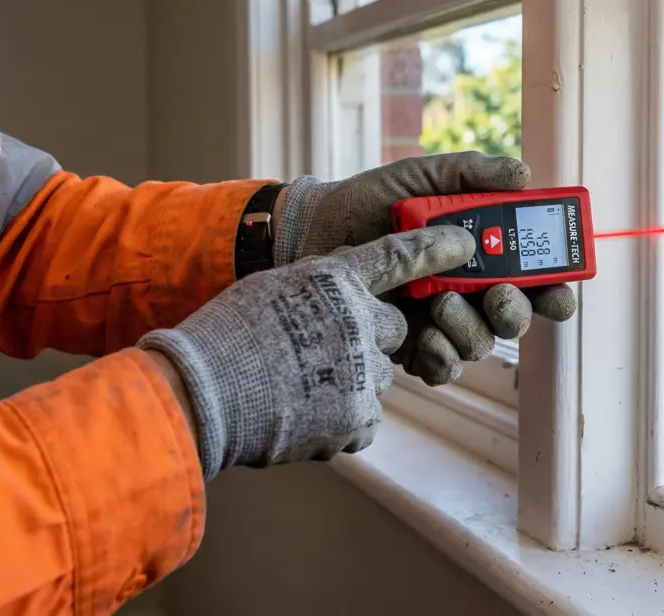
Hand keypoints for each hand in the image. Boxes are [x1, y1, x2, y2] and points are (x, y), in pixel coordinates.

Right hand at [139, 226, 474, 479]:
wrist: (200, 393)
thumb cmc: (225, 335)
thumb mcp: (274, 288)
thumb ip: (320, 290)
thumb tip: (348, 298)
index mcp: (333, 280)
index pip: (398, 256)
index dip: (433, 249)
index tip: (463, 243)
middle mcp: (357, 321)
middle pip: (393, 328)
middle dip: (369, 339)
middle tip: (321, 349)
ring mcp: (362, 372)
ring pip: (378, 376)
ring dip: (351, 381)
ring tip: (299, 385)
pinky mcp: (358, 418)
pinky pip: (365, 417)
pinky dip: (341, 419)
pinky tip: (303, 414)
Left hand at [272, 152, 577, 385]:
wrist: (312, 231)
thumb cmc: (371, 202)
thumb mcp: (422, 178)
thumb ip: (472, 173)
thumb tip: (523, 175)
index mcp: (483, 254)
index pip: (536, 280)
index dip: (556, 291)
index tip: (558, 292)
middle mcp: (469, 292)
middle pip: (515, 319)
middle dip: (515, 311)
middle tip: (498, 293)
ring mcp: (440, 322)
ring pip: (479, 344)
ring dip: (470, 328)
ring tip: (441, 302)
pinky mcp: (408, 346)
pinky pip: (441, 368)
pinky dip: (439, 356)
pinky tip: (422, 336)